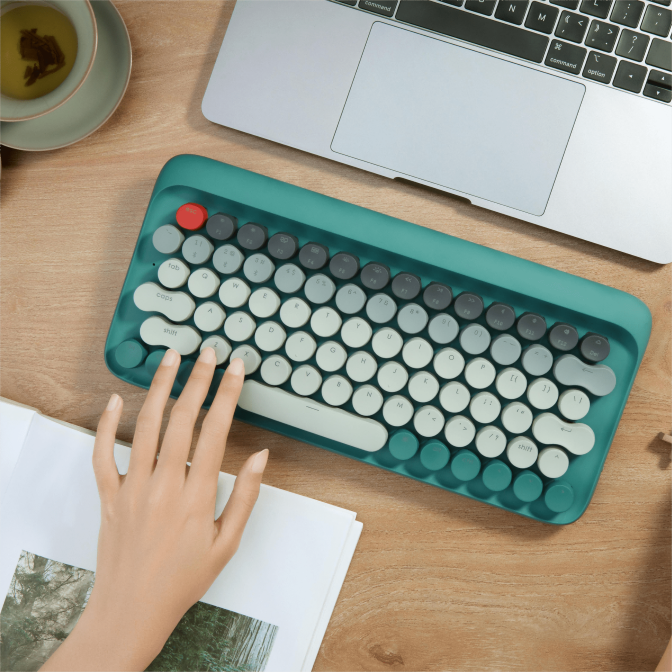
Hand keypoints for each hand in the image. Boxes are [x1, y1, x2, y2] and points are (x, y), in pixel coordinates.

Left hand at [41, 348, 267, 671]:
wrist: (132, 610)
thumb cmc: (183, 579)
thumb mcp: (227, 544)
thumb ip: (245, 496)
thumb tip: (260, 456)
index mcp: (196, 496)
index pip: (215, 431)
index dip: (227, 394)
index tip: (235, 369)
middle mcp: (164, 485)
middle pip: (181, 419)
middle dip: (197, 380)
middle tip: (207, 352)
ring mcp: (132, 488)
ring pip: (144, 426)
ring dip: (158, 388)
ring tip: (170, 359)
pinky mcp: (109, 495)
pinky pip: (102, 453)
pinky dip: (107, 424)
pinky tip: (115, 399)